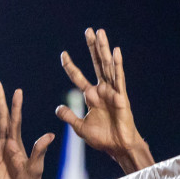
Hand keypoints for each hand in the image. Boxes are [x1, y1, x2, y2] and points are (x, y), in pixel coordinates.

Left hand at [58, 28, 148, 170]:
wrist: (118, 147)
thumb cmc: (102, 139)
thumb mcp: (80, 128)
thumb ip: (69, 117)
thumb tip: (58, 108)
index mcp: (91, 96)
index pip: (78, 76)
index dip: (70, 66)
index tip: (63, 54)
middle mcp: (101, 90)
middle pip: (95, 64)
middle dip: (91, 48)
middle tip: (88, 30)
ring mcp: (112, 91)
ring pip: (107, 66)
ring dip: (103, 49)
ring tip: (100, 32)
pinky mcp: (121, 96)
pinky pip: (119, 78)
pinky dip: (117, 65)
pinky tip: (115, 51)